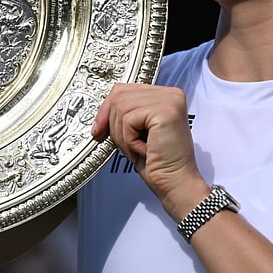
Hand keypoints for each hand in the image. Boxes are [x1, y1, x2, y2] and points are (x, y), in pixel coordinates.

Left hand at [92, 83, 206, 216]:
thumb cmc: (158, 162)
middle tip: (125, 145)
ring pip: (122, 107)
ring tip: (137, 149)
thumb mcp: (138, 130)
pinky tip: (145, 150)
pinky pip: (129, 120)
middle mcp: (171, 93)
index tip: (98, 128)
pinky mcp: (166, 111)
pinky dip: (130, 140)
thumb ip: (126, 113)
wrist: (175, 182)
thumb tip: (102, 110)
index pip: (124, 89)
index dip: (106, 109)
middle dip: (113, 124)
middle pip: (120, 95)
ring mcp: (170, 100)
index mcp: (165, 95)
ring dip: (122, 135)